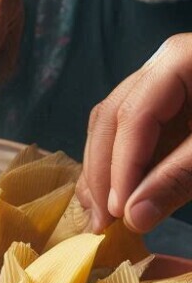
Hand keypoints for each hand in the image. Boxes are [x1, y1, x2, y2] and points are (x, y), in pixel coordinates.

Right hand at [77, 34, 191, 233]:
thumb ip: (182, 178)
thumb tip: (134, 218)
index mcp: (180, 59)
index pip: (134, 116)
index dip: (120, 166)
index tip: (118, 213)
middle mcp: (163, 64)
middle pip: (113, 117)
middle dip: (103, 171)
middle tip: (100, 223)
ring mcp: (164, 81)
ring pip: (114, 124)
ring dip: (104, 171)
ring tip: (99, 215)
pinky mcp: (172, 103)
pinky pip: (133, 132)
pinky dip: (123, 165)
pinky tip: (116, 196)